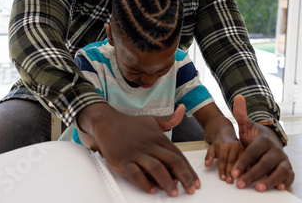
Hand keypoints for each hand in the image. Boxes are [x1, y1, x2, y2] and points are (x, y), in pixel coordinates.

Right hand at [77, 103, 199, 196]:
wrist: (107, 122)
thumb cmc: (130, 124)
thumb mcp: (152, 120)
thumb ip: (170, 119)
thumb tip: (182, 109)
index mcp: (158, 138)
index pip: (178, 155)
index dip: (189, 169)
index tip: (195, 181)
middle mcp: (149, 145)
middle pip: (171, 161)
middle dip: (184, 177)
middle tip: (190, 189)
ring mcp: (136, 153)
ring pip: (155, 168)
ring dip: (166, 181)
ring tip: (173, 192)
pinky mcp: (123, 160)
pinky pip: (135, 173)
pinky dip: (144, 182)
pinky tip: (151, 189)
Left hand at [204, 135, 243, 183]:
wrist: (227, 136)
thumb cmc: (219, 145)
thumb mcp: (212, 148)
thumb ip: (209, 156)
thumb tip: (207, 164)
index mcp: (224, 145)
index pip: (223, 159)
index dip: (222, 169)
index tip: (222, 178)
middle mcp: (234, 145)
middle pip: (231, 161)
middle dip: (230, 172)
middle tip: (229, 181)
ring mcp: (241, 148)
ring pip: (240, 161)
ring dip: (239, 172)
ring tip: (238, 180)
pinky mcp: (247, 151)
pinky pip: (247, 160)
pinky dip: (247, 168)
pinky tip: (245, 175)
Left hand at [231, 95, 294, 190]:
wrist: (270, 141)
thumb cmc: (255, 137)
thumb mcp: (246, 125)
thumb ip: (241, 114)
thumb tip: (238, 97)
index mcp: (264, 140)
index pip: (253, 151)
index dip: (243, 162)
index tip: (233, 172)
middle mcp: (276, 149)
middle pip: (266, 163)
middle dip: (253, 174)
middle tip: (240, 184)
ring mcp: (283, 159)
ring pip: (280, 170)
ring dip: (271, 180)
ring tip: (259, 188)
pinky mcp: (288, 168)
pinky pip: (290, 176)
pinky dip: (286, 182)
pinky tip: (279, 188)